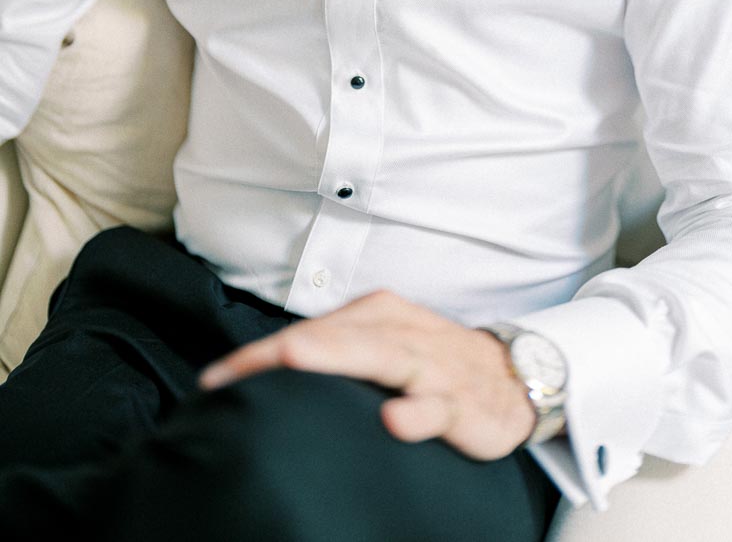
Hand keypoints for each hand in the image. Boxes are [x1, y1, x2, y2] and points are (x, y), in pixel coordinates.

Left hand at [198, 288, 536, 459]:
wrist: (515, 374)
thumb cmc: (433, 360)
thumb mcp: (383, 345)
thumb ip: (335, 353)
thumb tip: (266, 375)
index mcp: (376, 316)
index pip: (308, 332)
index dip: (258, 355)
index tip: (212, 380)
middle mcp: (399, 332)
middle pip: (335, 338)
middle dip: (283, 351)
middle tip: (237, 368)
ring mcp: (430, 366)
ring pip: (382, 357)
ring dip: (339, 357)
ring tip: (295, 360)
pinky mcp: (461, 402)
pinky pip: (438, 407)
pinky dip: (417, 412)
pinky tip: (394, 420)